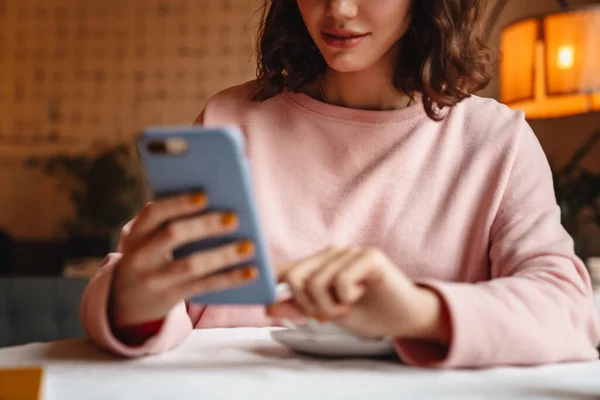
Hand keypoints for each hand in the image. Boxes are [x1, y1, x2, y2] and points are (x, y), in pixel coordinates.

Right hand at [110, 192, 257, 325]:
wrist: (125, 302)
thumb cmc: (150, 257)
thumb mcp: (148, 240)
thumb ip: (170, 223)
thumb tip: (219, 206)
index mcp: (136, 233)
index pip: (153, 212)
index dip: (178, 203)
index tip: (204, 195)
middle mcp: (140, 255)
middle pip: (172, 235)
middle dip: (204, 225)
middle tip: (234, 218)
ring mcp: (153, 279)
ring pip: (191, 265)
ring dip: (223, 254)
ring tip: (249, 246)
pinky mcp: (169, 298)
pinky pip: (204, 286)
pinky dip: (230, 278)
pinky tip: (251, 271)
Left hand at [267, 246, 449, 342]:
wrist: (406, 317)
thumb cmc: (368, 313)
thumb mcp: (327, 314)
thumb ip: (299, 307)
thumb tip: (267, 307)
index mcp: (319, 264)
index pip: (285, 270)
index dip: (272, 287)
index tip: (266, 304)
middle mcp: (332, 253)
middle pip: (294, 277)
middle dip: (307, 305)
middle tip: (328, 313)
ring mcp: (350, 251)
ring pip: (317, 283)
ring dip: (331, 307)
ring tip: (349, 305)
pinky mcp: (369, 256)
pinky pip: (340, 281)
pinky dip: (347, 298)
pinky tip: (361, 294)